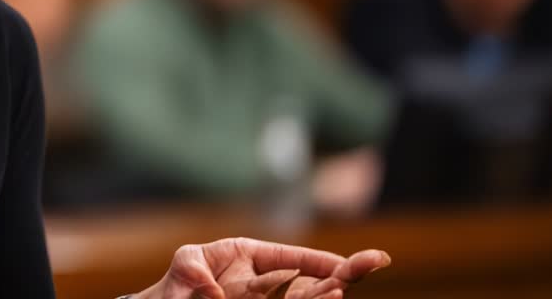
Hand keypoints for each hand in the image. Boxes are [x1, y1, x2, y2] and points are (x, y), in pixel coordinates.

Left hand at [129, 237, 389, 298]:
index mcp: (250, 257)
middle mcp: (263, 282)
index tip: (352, 264)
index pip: (292, 256)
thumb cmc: (178, 285)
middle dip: (339, 273)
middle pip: (308, 279)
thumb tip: (212, 292)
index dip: (321, 260)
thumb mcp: (184, 265)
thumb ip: (191, 268)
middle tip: (373, 263)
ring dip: (320, 294)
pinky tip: (320, 296)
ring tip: (340, 289)